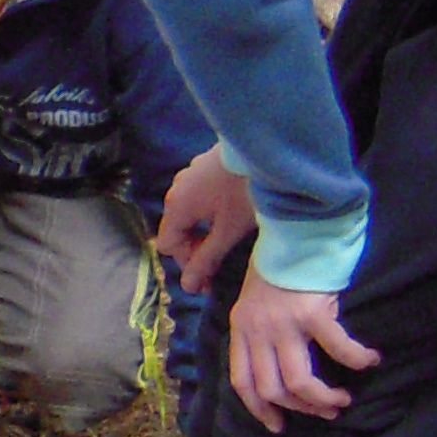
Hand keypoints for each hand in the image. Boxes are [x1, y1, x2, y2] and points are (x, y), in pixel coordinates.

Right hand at [155, 149, 258, 293]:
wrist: (267, 149)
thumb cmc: (245, 193)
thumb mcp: (228, 232)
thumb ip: (206, 260)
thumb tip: (187, 287)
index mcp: (176, 207)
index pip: (168, 246)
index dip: (187, 264)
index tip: (209, 278)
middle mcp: (176, 189)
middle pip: (177, 229)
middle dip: (195, 249)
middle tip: (219, 262)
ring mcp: (189, 174)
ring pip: (189, 213)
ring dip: (203, 231)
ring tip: (226, 238)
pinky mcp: (204, 166)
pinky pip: (198, 197)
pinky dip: (209, 212)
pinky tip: (230, 213)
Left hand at [225, 270, 381, 430]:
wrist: (295, 227)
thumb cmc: (280, 262)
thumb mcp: (255, 297)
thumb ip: (258, 327)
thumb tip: (274, 362)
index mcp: (241, 327)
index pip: (242, 381)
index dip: (259, 409)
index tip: (277, 425)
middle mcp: (257, 329)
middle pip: (272, 389)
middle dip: (300, 410)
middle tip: (325, 411)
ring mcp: (283, 323)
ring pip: (300, 383)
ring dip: (323, 399)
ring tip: (343, 400)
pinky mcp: (312, 313)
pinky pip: (338, 350)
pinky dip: (356, 361)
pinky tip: (370, 361)